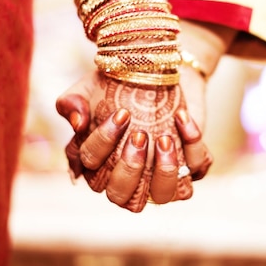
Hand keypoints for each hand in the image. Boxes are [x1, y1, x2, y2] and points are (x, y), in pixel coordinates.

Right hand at [56, 71, 210, 211]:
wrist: (156, 69)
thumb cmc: (114, 84)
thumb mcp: (87, 88)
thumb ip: (70, 103)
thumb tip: (77, 124)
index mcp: (96, 165)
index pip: (91, 169)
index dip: (104, 144)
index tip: (121, 114)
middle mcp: (127, 176)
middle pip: (122, 197)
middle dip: (130, 168)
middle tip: (139, 136)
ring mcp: (160, 174)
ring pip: (162, 196)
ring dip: (164, 171)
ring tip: (164, 139)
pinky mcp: (190, 164)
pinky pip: (195, 169)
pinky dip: (193, 146)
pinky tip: (182, 118)